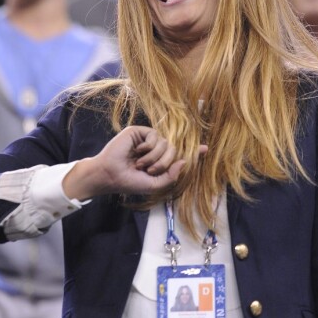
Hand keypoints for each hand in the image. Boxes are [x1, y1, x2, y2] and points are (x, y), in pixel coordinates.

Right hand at [63, 125, 205, 200]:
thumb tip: (184, 162)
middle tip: (149, 170)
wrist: (111, 175)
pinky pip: (155, 136)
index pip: (179, 155)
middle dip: (164, 163)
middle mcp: (155, 149)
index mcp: (160, 161)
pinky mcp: (139, 132)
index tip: (205, 148)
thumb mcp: (154, 184)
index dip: (192, 152)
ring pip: (165, 144)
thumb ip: (171, 176)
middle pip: (174, 150)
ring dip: (154, 158)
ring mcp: (147, 139)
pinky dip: (148, 147)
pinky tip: (137, 152)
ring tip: (140, 164)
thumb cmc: (130, 182)